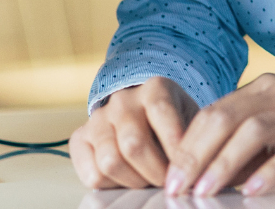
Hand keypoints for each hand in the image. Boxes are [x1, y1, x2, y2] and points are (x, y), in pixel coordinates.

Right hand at [69, 77, 199, 188]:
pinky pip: (91, 175)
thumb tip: (194, 172)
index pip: (162, 112)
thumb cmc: (173, 124)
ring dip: (134, 181)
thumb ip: (191, 142)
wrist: (144, 116)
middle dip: (155, 172)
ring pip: (110, 161)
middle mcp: (123, 99)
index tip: (185, 168)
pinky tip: (127, 179)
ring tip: (148, 181)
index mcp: (155, 88)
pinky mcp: (80, 139)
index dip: (175, 145)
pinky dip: (112, 185)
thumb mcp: (190, 122)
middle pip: (134, 143)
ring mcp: (98, 118)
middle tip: (168, 183)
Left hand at [164, 73, 274, 196]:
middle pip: (229, 118)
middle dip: (198, 154)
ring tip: (208, 190)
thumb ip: (245, 146)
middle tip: (179, 187)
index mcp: (268, 88)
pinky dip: (272, 171)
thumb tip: (199, 173)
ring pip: (257, 130)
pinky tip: (253, 192)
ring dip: (227, 162)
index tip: (170, 178)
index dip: (189, 145)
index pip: (216, 112)